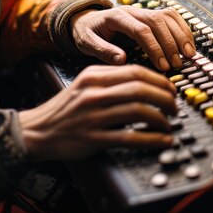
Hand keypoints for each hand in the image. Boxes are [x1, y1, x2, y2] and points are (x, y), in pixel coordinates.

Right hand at [19, 64, 176, 160]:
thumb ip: (108, 80)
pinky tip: (162, 140)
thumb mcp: (83, 84)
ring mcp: (93, 115)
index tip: (171, 89)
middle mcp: (94, 92)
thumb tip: (143, 83)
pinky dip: (152, 139)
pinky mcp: (94, 138)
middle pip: (140, 88)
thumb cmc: (65, 109)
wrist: (38, 130)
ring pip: (138, 110)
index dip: (159, 80)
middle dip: (165, 97)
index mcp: (93, 76)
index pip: (135, 71)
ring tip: (169, 124)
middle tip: (174, 106)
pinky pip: (130, 137)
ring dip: (161, 118)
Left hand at [70, 6, 194, 70]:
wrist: (86, 20)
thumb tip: (121, 59)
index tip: (162, 65)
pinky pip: (170, 16)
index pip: (140, 29)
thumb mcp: (86, 42)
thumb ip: (102, 50)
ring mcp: (141, 11)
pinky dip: (182, 28)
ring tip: (189, 55)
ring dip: (180, 35)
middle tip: (177, 64)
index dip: (154, 47)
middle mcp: (131, 10)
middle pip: (157, 21)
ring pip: (167, 16)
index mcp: (115, 16)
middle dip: (170, 43)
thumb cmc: (87, 32)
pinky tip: (187, 44)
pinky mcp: (149, 15)